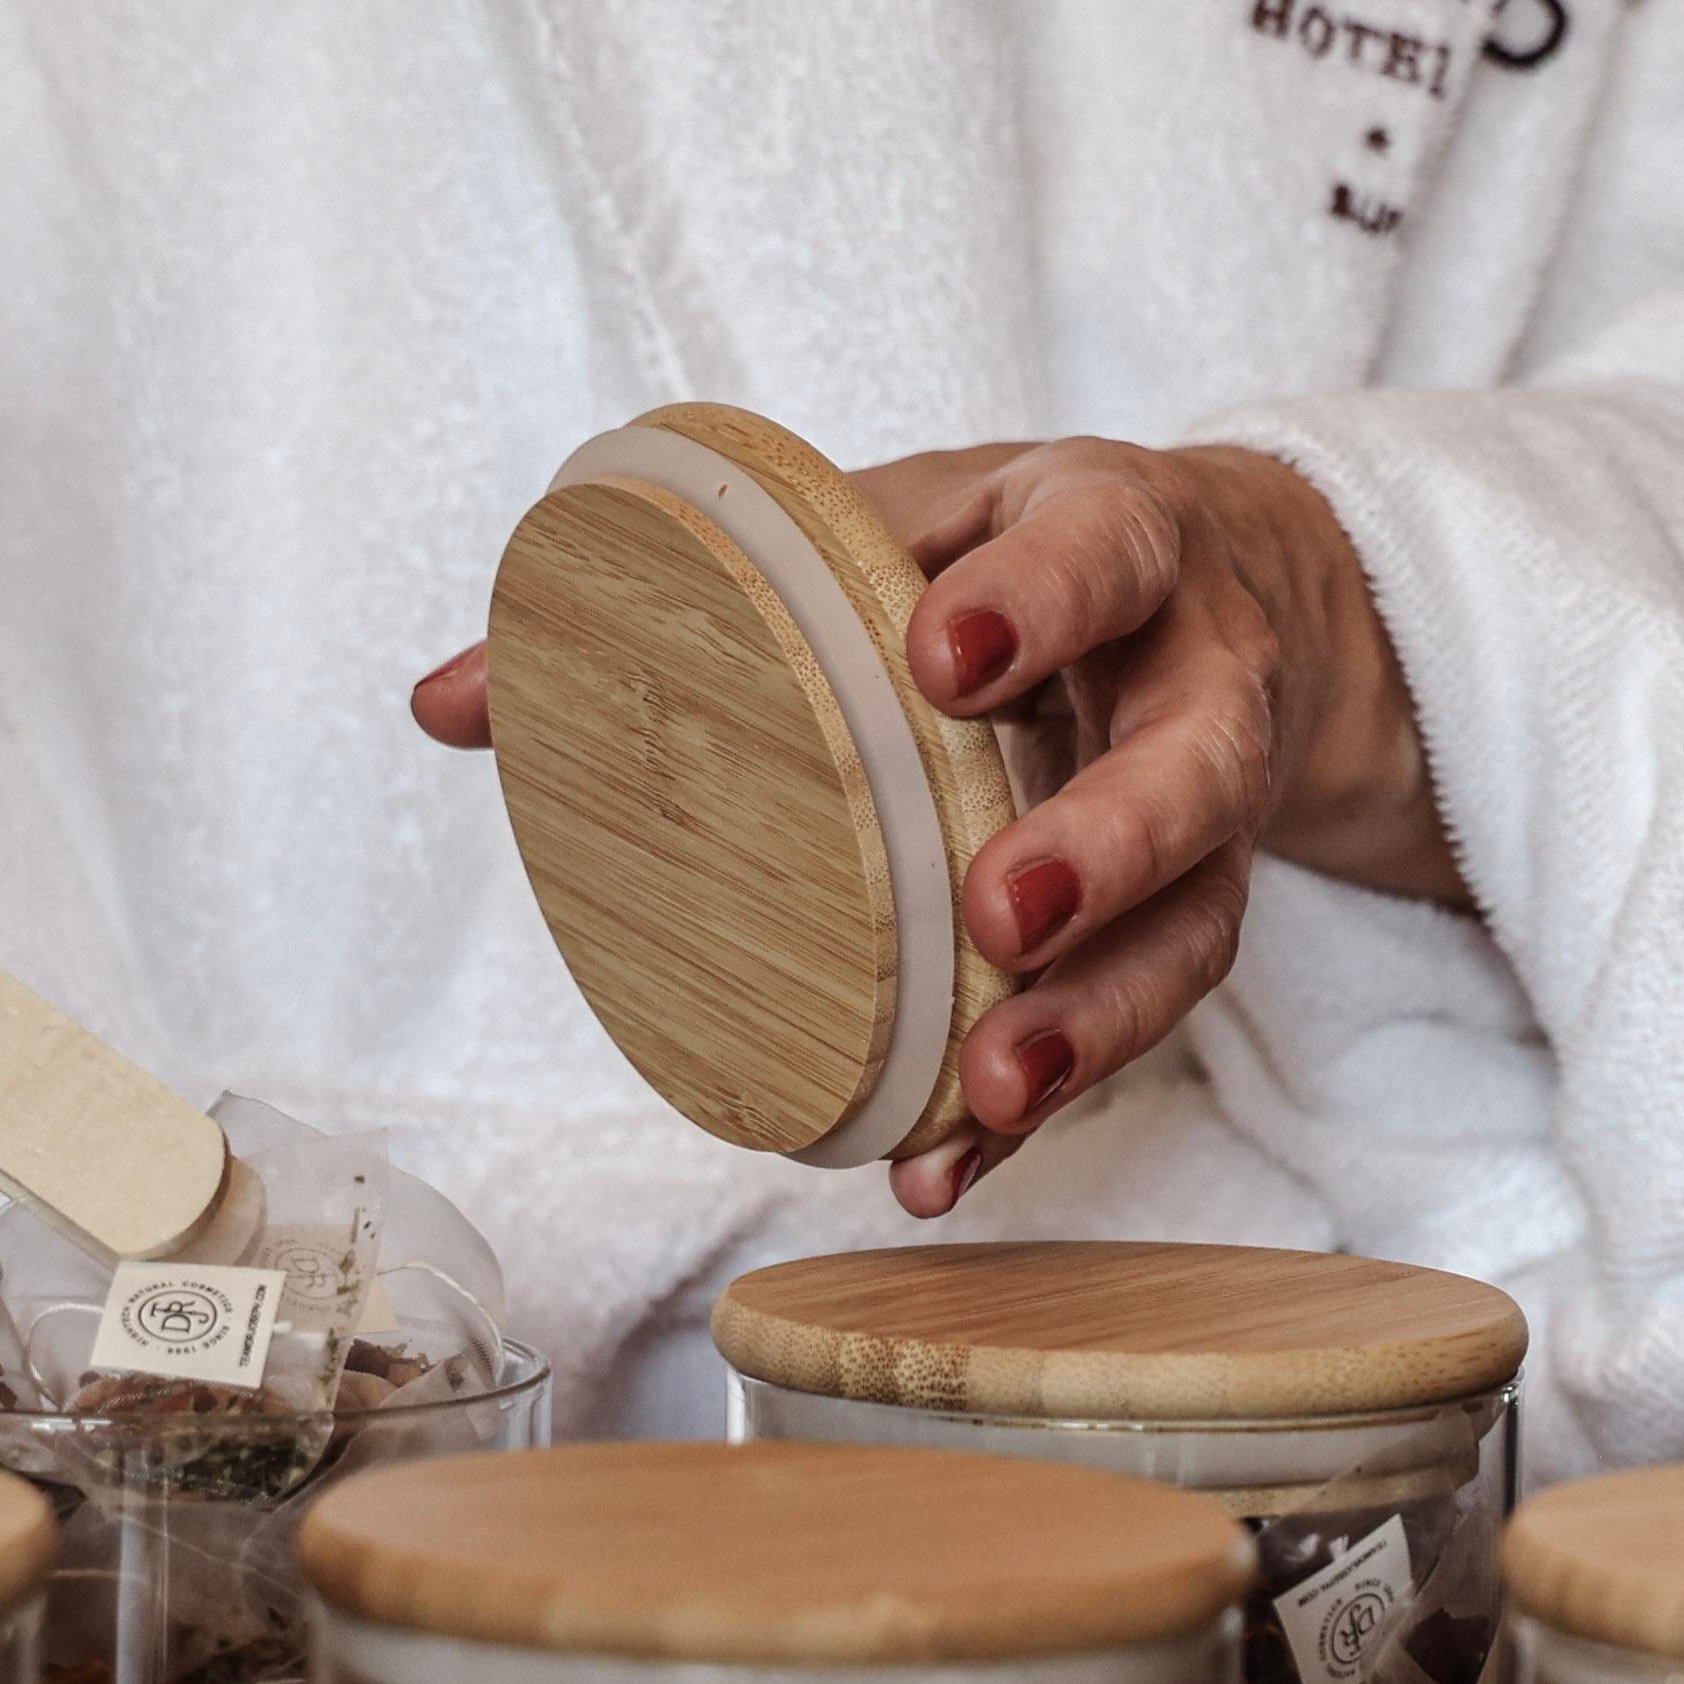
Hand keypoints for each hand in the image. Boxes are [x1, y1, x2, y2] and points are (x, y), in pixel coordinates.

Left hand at [411, 434, 1460, 1212]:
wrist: (1231, 594)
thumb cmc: (1018, 555)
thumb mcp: (886, 523)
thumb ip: (700, 586)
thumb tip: (452, 701)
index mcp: (1117, 535)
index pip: (1099, 553)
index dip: (1036, 601)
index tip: (943, 655)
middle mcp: (1198, 680)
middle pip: (1190, 767)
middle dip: (1108, 843)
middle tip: (1003, 914)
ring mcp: (1217, 815)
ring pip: (1195, 923)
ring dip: (1097, 1017)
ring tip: (995, 1089)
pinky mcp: (1199, 915)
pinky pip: (1144, 1020)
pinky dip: (1049, 1097)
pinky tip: (951, 1160)